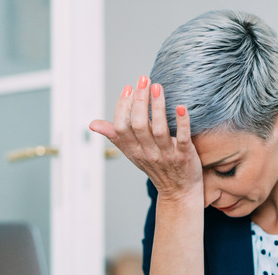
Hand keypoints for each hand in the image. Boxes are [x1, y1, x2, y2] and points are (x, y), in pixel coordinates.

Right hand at [89, 76, 202, 201]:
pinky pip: (183, 138)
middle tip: (144, 79)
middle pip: (139, 125)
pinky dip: (182, 122)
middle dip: (140, 100)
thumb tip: (92, 124)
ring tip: (157, 86)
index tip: (128, 87)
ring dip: (158, 106)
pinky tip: (181, 106)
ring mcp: (166, 155)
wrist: (179, 192)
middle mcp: (148, 153)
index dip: (123, 106)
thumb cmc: (155, 167)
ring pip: (159, 130)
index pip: (121, 127)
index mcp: (133, 150)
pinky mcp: (185, 156)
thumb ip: (115, 136)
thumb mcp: (132, 154)